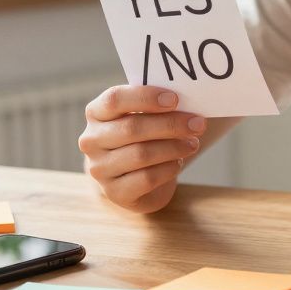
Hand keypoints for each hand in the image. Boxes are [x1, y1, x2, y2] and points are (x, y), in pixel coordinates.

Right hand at [78, 85, 206, 212]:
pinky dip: (168, 168)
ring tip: (193, 143)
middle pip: (132, 128)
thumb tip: (190, 101)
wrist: (131, 177)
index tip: (175, 99)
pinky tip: (178, 162)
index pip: (115, 99)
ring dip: (174, 147)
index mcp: (96, 113)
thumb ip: (157, 107)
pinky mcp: (114, 192)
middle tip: (198, 124)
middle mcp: (92, 140)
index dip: (146, 98)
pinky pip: (147, 178)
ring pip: (141, 154)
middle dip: (170, 125)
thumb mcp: (144, 116)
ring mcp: (100, 168)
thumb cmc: (142, 137)